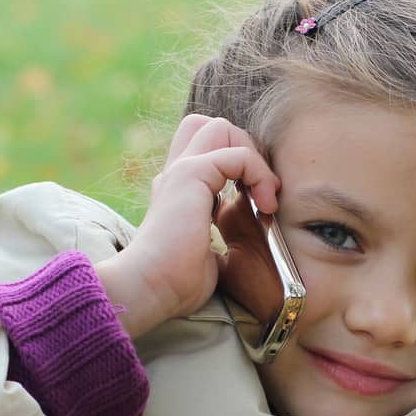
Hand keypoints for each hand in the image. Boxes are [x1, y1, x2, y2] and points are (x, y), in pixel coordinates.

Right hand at [99, 115, 280, 339]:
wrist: (150, 288)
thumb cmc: (177, 283)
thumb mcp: (209, 252)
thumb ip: (224, 231)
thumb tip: (251, 225)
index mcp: (179, 191)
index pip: (207, 151)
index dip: (239, 166)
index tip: (257, 205)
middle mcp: (176, 174)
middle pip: (210, 127)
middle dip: (245, 148)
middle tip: (259, 190)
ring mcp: (181, 170)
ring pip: (221, 128)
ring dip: (254, 157)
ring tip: (266, 198)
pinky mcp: (190, 174)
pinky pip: (238, 154)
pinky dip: (259, 174)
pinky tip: (264, 206)